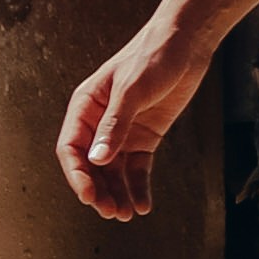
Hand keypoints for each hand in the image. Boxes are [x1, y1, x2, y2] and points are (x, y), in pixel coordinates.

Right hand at [58, 15, 203, 222]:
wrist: (187, 43)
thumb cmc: (153, 56)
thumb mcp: (132, 89)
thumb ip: (115, 124)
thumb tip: (96, 160)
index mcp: (85, 106)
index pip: (71, 148)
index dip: (77, 175)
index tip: (89, 196)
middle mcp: (99, 123)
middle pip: (91, 166)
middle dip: (99, 190)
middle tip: (111, 212)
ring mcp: (122, 132)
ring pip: (113, 172)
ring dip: (117, 194)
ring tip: (126, 215)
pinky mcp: (145, 137)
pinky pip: (137, 169)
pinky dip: (138, 187)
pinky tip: (144, 205)